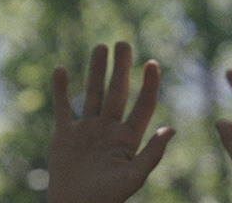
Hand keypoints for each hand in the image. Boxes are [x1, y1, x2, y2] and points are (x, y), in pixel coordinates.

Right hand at [47, 42, 175, 202]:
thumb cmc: (106, 199)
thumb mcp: (132, 178)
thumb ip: (151, 154)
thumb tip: (171, 130)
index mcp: (128, 138)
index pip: (142, 105)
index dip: (148, 84)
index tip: (151, 63)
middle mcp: (109, 129)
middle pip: (117, 92)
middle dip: (120, 68)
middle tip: (123, 43)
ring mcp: (86, 130)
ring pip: (92, 93)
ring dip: (96, 71)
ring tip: (100, 47)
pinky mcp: (64, 135)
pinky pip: (62, 107)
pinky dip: (60, 89)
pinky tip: (60, 69)